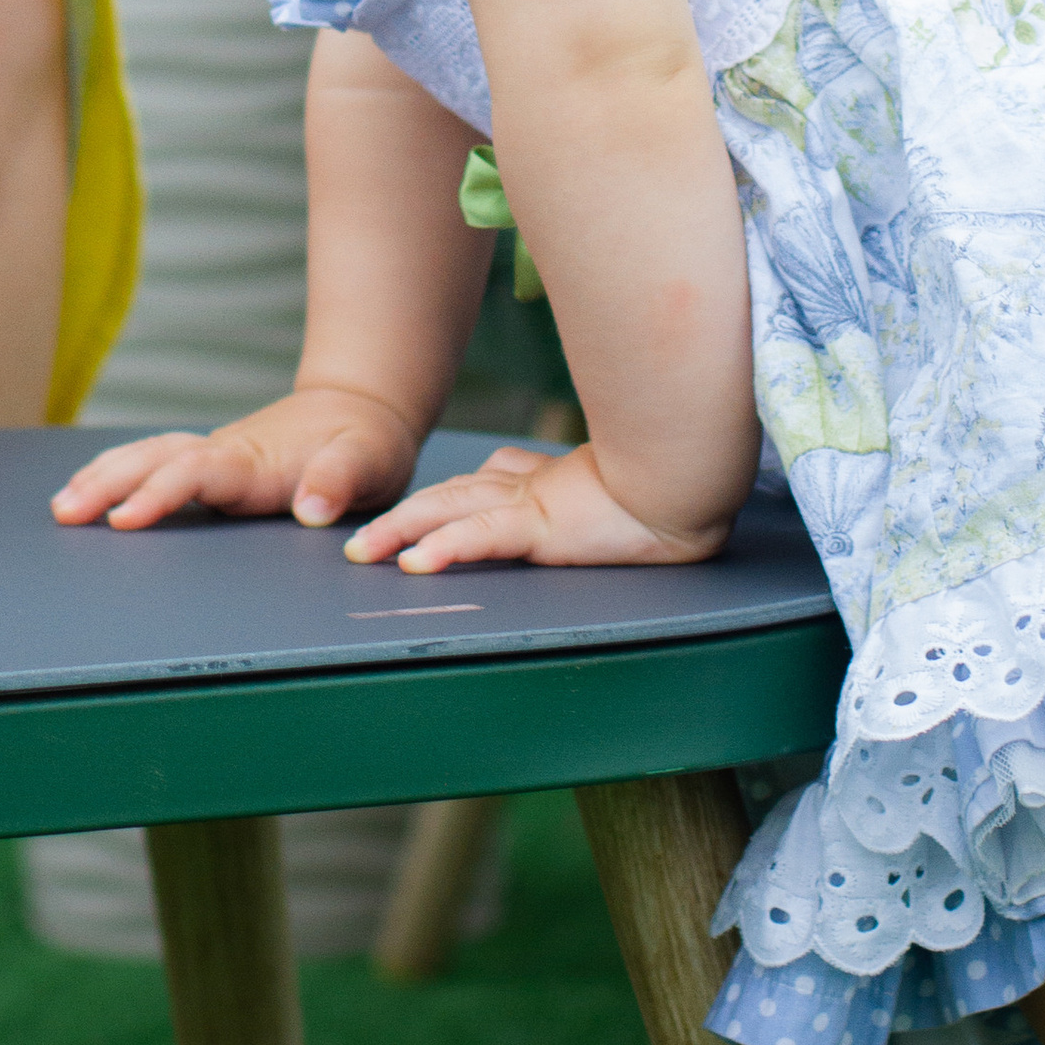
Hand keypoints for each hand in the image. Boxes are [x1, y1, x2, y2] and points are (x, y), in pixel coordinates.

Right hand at [51, 385, 421, 533]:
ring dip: (105, 475)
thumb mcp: (369, 459)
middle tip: (65, 513)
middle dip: (108, 483)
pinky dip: (120, 471)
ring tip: (63, 505)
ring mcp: (217, 456)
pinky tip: (94, 488)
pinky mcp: (216, 464)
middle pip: (156, 460)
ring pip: (149, 456)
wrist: (362, 408)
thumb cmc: (366, 440)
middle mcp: (226, 453)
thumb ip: (340, 480)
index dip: (158, 494)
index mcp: (256, 460)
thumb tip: (310, 510)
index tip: (123, 519)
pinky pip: (158, 463)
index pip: (195, 473)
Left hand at [342, 440, 727, 574]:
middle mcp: (526, 485)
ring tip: (362, 553)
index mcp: (542, 481)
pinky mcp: (540, 521)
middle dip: (399, 518)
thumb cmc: (660, 488)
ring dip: (399, 532)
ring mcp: (529, 501)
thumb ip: (578, 492)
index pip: (481, 483)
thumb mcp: (608, 496)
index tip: (413, 520)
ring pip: (445, 510)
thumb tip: (563, 503)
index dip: (441, 501)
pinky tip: (415, 563)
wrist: (685, 482)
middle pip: (445, 495)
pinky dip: (443, 548)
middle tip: (358, 543)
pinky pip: (480, 536)